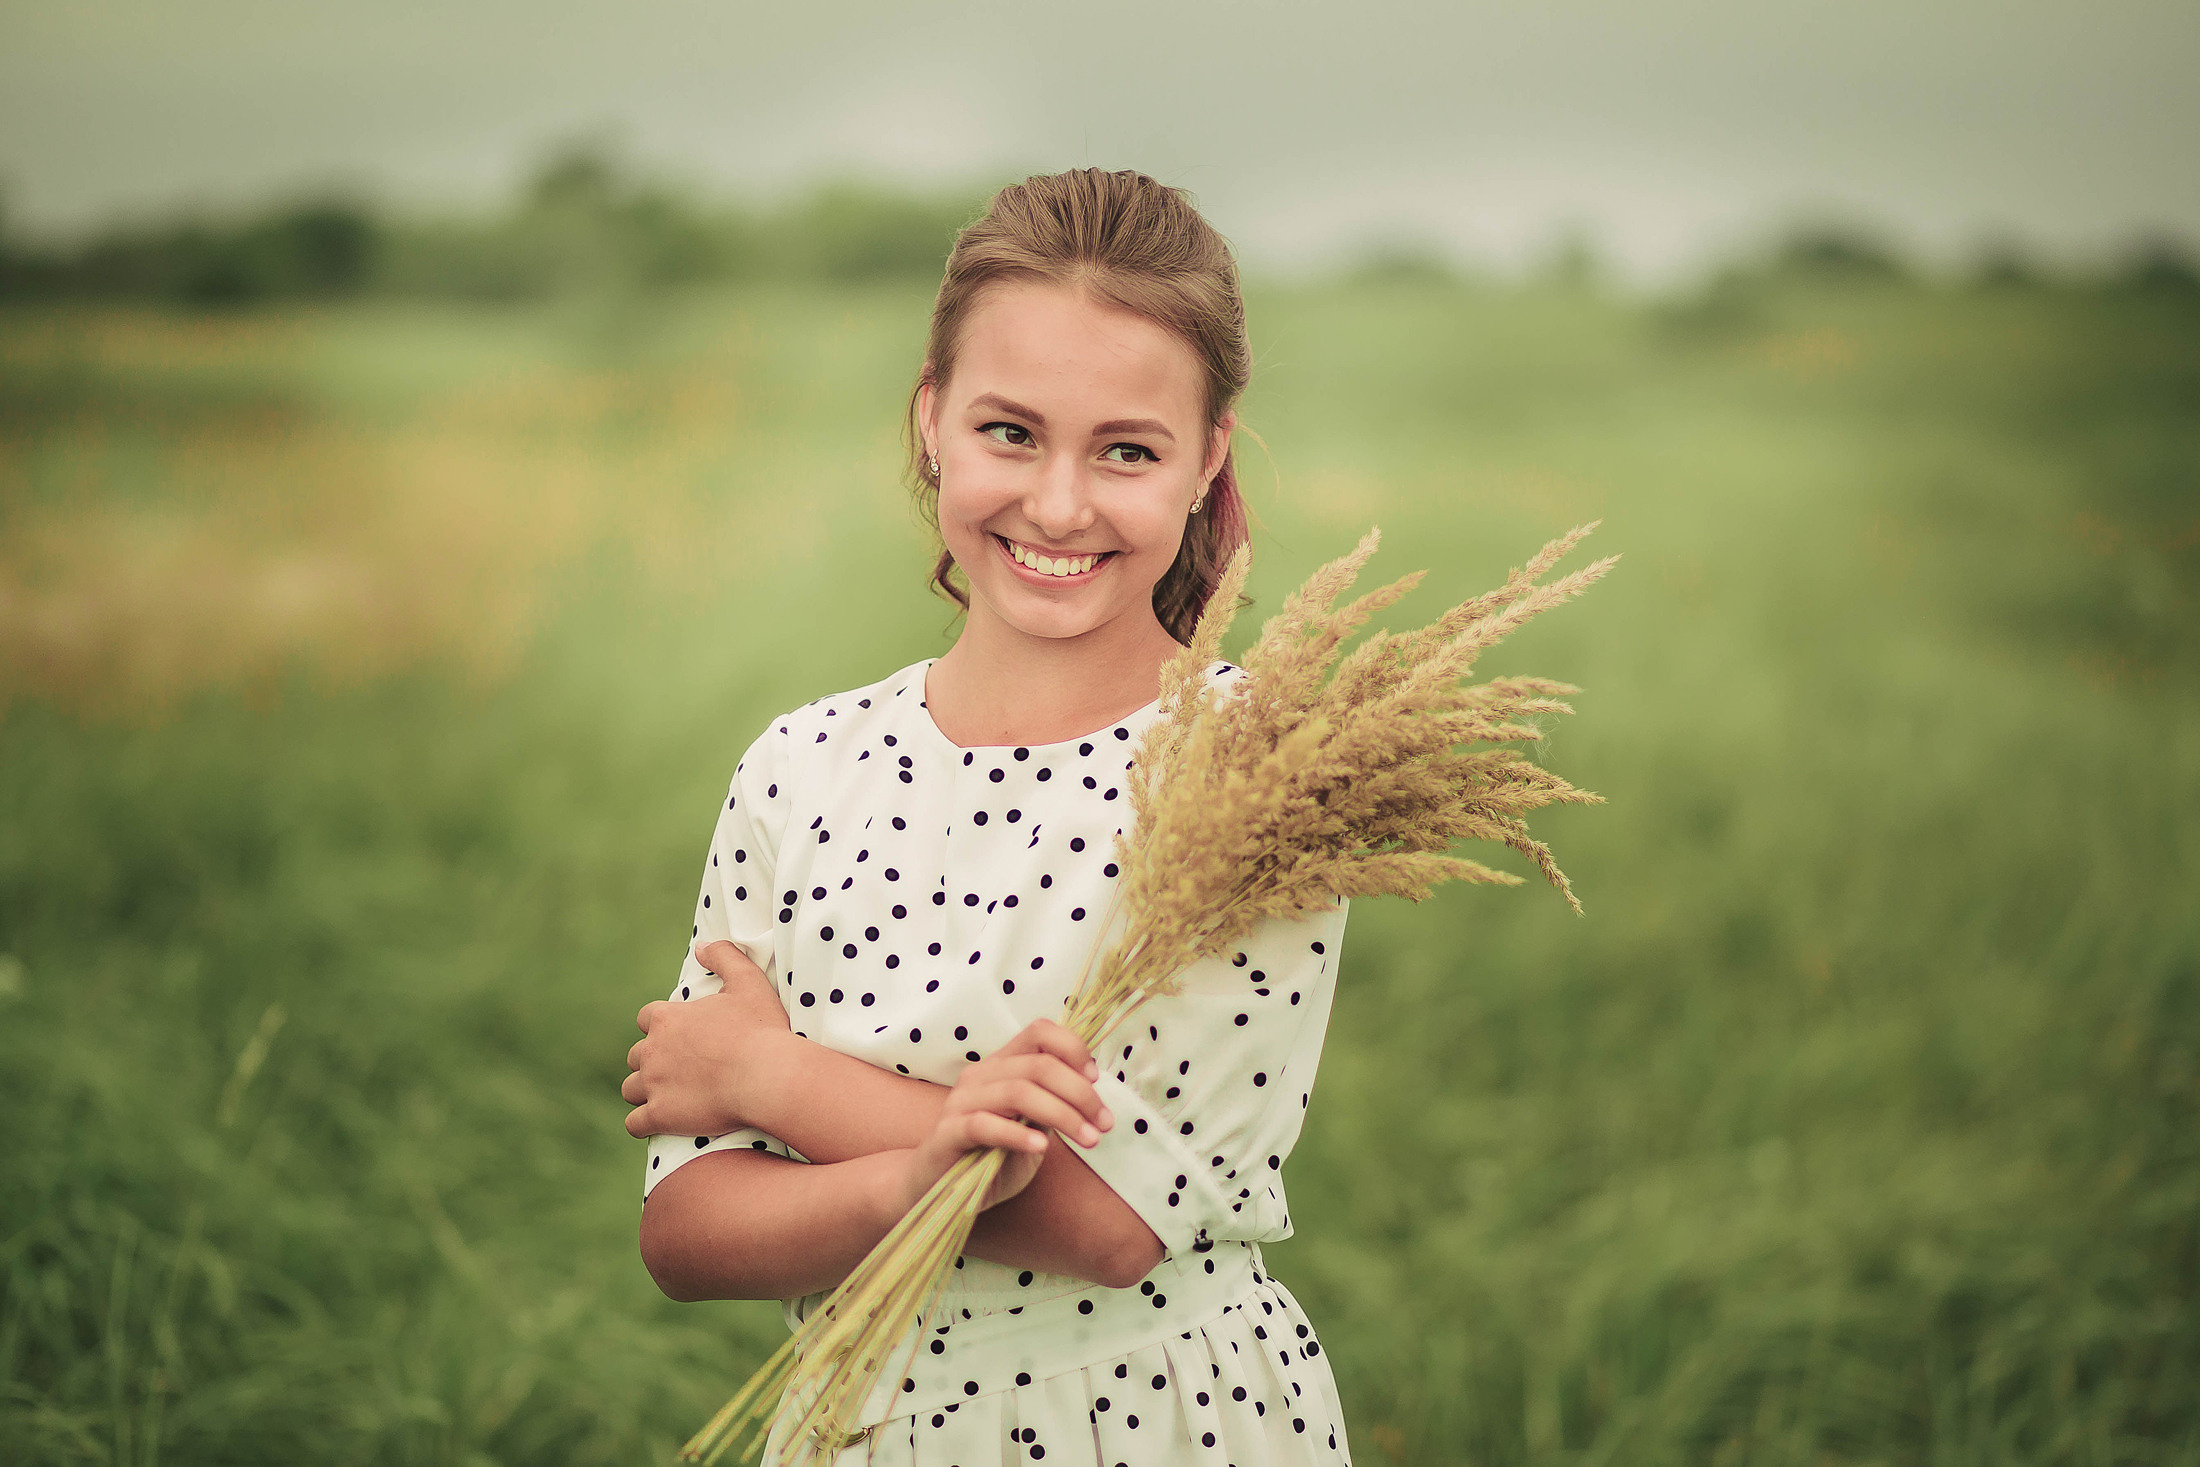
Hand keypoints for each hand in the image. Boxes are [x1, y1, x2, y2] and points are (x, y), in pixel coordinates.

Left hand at [623, 941, 792, 1139]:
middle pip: (636, 1056)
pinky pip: (634, 1124)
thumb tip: (701, 945)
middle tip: (678, 1070)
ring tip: (667, 1097)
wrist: (768, 1076)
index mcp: (668, 1018)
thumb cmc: (761, 1030)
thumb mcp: (749, 982)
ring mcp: (654, 1084)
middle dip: (652, 1061)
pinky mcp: (660, 1115)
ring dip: (644, 1092)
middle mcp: (653, 1050)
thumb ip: (724, 956)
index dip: (660, 1028)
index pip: (647, 1019)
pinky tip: (657, 1124)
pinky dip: (642, 1124)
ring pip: (630, 1089)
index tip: (680, 1037)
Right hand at [896, 1020, 1113, 1215]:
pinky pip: (985, 1124)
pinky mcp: (948, 1133)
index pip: (1039, 1032)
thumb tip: (1091, 1093)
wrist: (936, 1189)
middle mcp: (980, 1075)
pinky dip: (1018, 1134)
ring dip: (1062, 1115)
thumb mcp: (1029, 1128)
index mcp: (1001, 1065)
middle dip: (1080, 1093)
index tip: (1096, 1080)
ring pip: (1018, 1092)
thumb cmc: (989, 1157)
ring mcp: (960, 1102)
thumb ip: (1050, 1106)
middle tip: (1105, 1124)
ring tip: (1088, 1140)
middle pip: (1039, 1065)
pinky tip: (1041, 1148)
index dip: (1072, 1048)